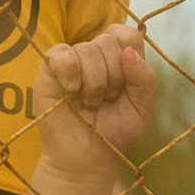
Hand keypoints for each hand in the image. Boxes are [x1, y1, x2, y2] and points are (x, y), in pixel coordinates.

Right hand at [35, 25, 157, 180]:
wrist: (87, 160)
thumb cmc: (114, 135)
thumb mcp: (141, 108)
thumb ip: (144, 79)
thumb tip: (128, 52)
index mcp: (120, 62)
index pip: (128, 34)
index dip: (129, 52)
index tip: (126, 81)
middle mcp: (96, 56)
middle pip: (109, 41)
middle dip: (113, 76)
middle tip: (107, 100)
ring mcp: (73, 60)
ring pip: (87, 49)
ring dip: (94, 83)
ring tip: (90, 104)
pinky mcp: (50, 69)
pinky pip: (61, 53)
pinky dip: (70, 72)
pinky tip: (72, 92)